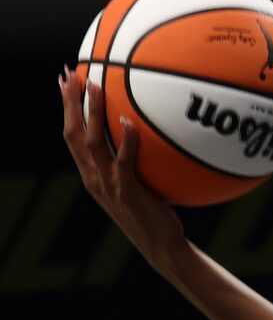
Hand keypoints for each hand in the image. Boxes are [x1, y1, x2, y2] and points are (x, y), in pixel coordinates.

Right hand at [59, 66, 186, 267]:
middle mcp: (93, 177)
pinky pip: (124, 162)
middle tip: (69, 74)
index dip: (66, 108)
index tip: (64, 82)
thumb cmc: (153, 213)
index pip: (71, 135)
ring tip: (94, 85)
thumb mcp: (136, 184)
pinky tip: (129, 122)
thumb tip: (146, 132)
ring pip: (92, 143)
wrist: (161, 245)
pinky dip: (126, 141)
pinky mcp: (127, 192)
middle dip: (69, 102)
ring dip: (91, 112)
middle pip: (72, 134)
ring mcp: (108, 185)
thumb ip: (132, 161)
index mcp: (91, 174)